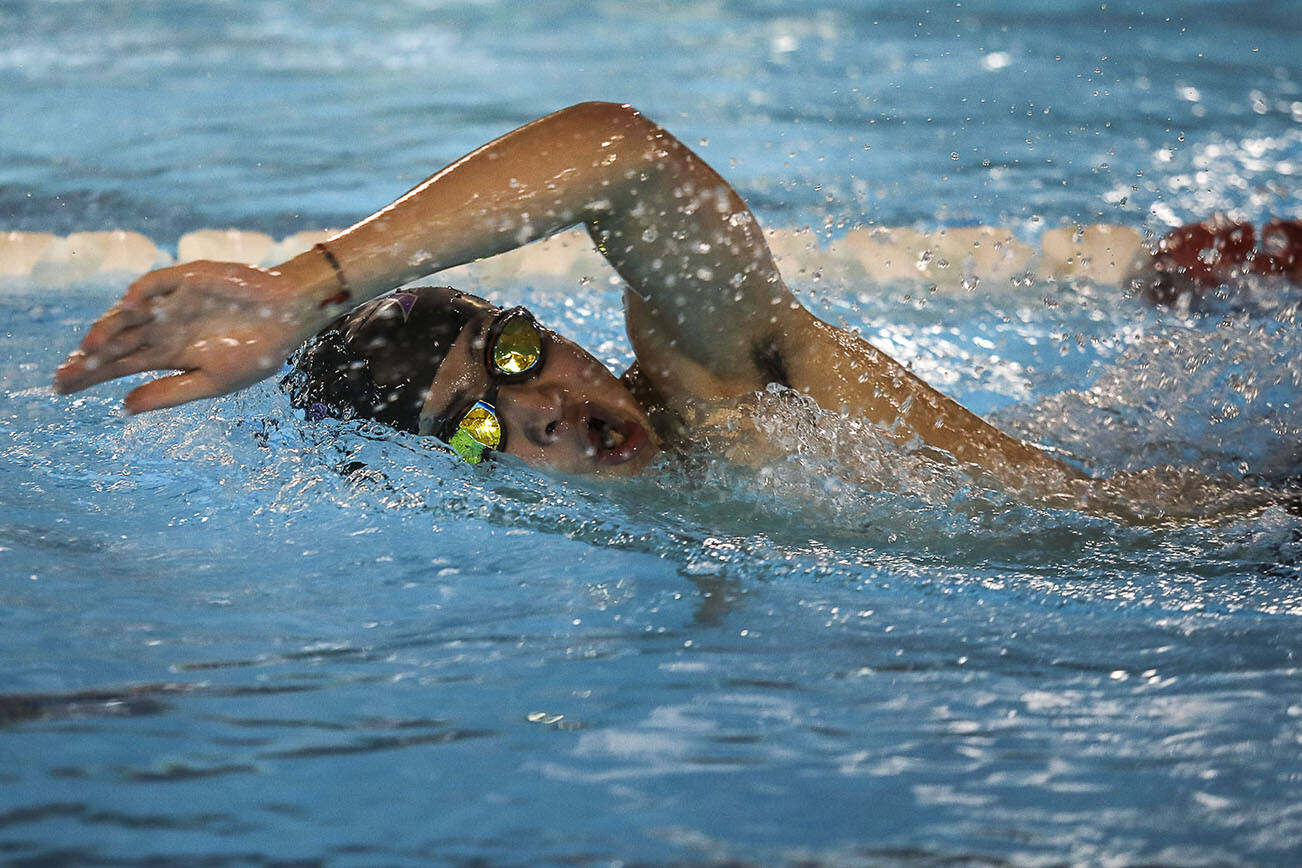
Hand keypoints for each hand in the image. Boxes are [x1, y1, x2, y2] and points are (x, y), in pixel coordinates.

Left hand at [53, 260, 319, 412]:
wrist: (292, 316)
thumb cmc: (258, 352)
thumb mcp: (214, 383)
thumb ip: (171, 393)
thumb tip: (124, 405)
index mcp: (168, 354)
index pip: (119, 364)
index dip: (90, 375)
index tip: (62, 390)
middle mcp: (162, 327)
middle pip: (115, 341)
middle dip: (89, 357)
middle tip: (63, 375)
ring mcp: (171, 302)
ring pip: (127, 315)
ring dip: (108, 328)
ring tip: (91, 346)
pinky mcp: (186, 279)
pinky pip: (154, 284)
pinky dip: (139, 294)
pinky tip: (125, 308)